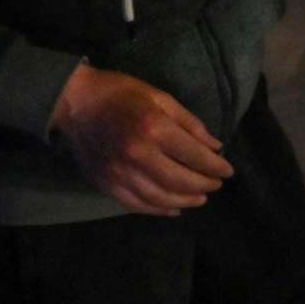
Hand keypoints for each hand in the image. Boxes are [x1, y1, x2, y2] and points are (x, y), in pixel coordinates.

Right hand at [48, 63, 233, 215]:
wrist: (75, 103)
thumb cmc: (122, 93)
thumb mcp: (161, 98)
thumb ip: (190, 124)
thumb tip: (215, 147)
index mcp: (155, 128)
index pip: (194, 155)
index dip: (216, 166)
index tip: (229, 171)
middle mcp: (138, 155)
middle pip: (179, 181)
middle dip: (203, 185)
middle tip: (216, 185)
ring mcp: (119, 173)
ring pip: (159, 198)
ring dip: (184, 201)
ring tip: (200, 199)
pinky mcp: (105, 184)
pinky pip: (136, 204)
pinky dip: (157, 210)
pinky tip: (173, 209)